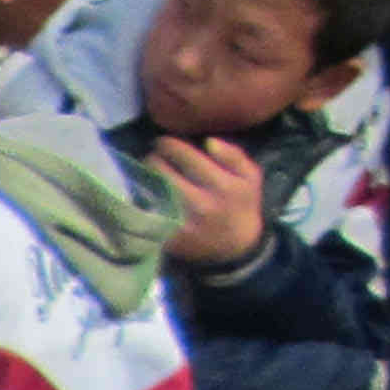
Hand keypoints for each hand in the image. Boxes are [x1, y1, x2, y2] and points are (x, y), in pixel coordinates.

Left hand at [154, 136, 269, 271]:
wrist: (234, 247)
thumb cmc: (240, 205)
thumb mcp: (250, 177)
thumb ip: (233, 155)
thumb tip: (208, 141)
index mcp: (221, 186)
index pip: (185, 156)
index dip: (169, 144)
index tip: (162, 142)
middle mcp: (199, 204)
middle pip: (162, 172)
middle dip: (153, 159)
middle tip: (152, 156)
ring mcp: (179, 222)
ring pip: (149, 191)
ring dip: (143, 176)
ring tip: (146, 171)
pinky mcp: (165, 237)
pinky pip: (144, 211)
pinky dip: (140, 198)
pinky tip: (142, 191)